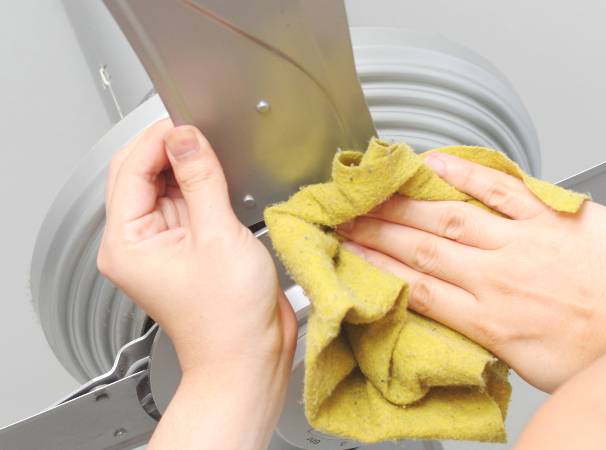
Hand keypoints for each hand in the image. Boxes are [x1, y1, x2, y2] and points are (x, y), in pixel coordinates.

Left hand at [97, 119, 295, 375]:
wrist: (249, 357)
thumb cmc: (228, 320)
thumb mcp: (218, 235)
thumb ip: (201, 178)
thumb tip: (187, 137)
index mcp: (126, 243)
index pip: (131, 169)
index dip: (159, 139)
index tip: (188, 122)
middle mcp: (136, 244)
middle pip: (143, 174)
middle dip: (173, 150)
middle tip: (205, 137)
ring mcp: (161, 246)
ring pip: (166, 186)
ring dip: (190, 169)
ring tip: (219, 167)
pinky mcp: (186, 248)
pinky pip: (187, 204)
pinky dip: (203, 189)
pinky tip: (222, 188)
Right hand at [337, 151, 605, 391]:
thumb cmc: (603, 357)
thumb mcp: (529, 365)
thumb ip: (489, 339)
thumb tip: (463, 324)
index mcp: (488, 321)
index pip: (415, 287)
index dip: (376, 268)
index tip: (348, 253)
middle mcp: (496, 277)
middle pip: (420, 248)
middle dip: (375, 231)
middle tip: (343, 215)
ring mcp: (521, 242)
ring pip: (448, 217)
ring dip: (404, 203)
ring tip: (372, 191)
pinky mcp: (550, 216)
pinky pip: (499, 189)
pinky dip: (464, 173)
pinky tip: (435, 163)